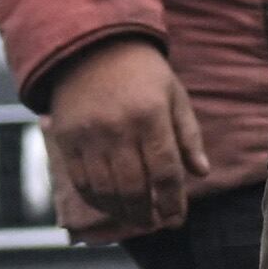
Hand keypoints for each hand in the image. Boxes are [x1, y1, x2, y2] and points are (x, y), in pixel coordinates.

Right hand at [44, 37, 207, 232]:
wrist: (91, 45)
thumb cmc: (142, 73)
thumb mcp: (174, 95)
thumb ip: (188, 135)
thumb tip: (201, 173)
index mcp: (150, 116)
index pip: (165, 172)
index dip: (173, 201)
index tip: (177, 218)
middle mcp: (118, 128)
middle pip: (134, 187)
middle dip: (147, 213)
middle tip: (155, 223)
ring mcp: (89, 135)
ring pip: (106, 190)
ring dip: (122, 213)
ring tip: (135, 219)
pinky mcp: (66, 138)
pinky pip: (81, 182)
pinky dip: (97, 201)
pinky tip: (110, 205)